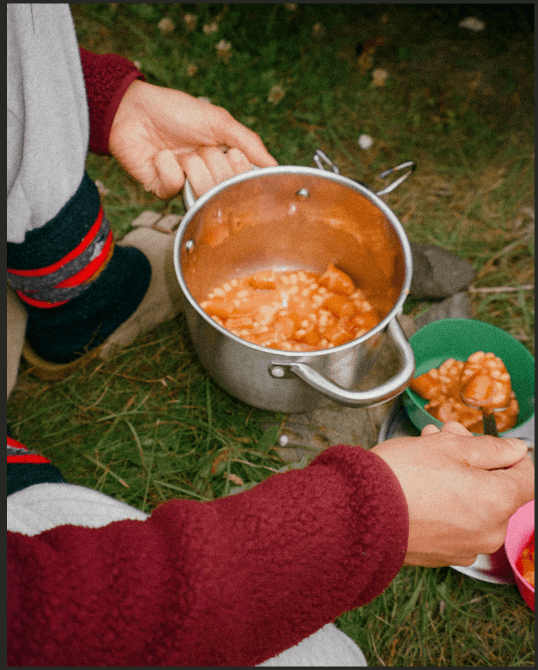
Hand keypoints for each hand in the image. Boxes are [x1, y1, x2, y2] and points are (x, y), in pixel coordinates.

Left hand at [109, 80, 277, 198]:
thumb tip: (275, 166)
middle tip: (201, 150)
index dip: (238, 168)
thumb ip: (248, 143)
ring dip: (193, 166)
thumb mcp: (219, 121)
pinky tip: (160, 156)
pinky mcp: (161, 189)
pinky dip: (168, 168)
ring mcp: (184, 184)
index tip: (231, 152)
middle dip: (214, 164)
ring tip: (183, 153)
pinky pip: (174, 190)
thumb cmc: (175, 111)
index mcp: (222, 161)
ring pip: (202, 192)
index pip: (243, 180)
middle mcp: (206, 175)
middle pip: (225, 188)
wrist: (132, 108)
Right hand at [371, 421, 532, 566]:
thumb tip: (514, 449)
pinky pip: (454, 523)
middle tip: (444, 435)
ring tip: (423, 453)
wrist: (356, 514)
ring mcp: (464, 547)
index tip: (488, 443)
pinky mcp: (440, 555)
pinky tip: (418, 481)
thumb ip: (490, 447)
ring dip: (455, 477)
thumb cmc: (400, 477)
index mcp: (497, 502)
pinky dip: (443, 502)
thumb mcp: (448, 446)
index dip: (510, 455)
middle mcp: (488, 532)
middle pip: (495, 488)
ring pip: (472, 504)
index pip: (527, 477)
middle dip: (472, 459)